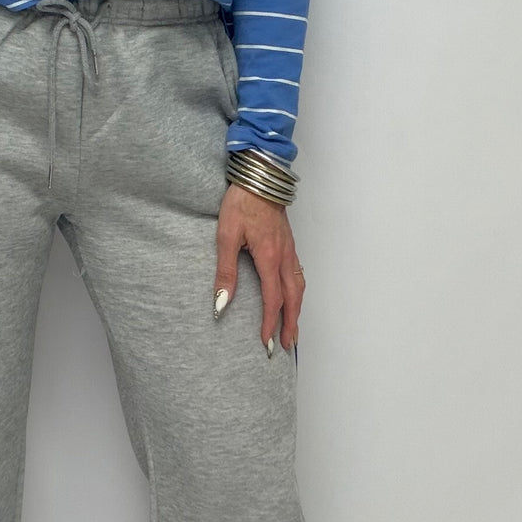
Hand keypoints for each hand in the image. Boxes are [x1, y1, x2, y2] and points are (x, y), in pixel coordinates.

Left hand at [213, 183, 304, 353]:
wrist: (260, 177)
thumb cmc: (241, 202)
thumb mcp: (226, 236)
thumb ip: (226, 271)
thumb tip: (222, 303)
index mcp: (269, 257)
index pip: (273, 299)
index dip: (270, 322)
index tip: (266, 341)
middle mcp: (284, 256)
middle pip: (293, 297)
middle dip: (290, 323)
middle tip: (286, 345)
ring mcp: (290, 249)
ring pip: (299, 286)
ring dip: (297, 310)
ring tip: (293, 327)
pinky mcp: (289, 243)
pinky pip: (298, 273)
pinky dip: (298, 292)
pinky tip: (294, 296)